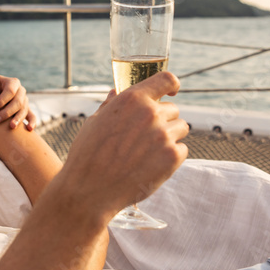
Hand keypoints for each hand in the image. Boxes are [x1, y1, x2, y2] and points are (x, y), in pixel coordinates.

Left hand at [0, 63, 36, 130]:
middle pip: (17, 102)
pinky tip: (29, 129)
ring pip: (24, 110)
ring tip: (10, 127)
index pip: (10, 91)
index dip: (1, 100)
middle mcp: (21, 91)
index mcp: (13, 82)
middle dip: (7, 112)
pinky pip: (31, 116)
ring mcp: (25, 102)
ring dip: (18, 119)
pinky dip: (32, 122)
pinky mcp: (26, 111)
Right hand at [60, 72, 188, 216]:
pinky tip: (151, 165)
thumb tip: (115, 92)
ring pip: (180, 128)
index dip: (172, 85)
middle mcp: (151, 113)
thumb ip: (111, 105)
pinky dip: (171, 157)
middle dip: (163, 120)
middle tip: (145, 137)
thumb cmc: (87, 155)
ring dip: (169, 137)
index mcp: (132, 99)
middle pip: (173, 109)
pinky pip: (182, 150)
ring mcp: (163, 135)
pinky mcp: (172, 157)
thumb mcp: (94, 122)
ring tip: (147, 152)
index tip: (172, 91)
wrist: (89, 190)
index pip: (166, 79)